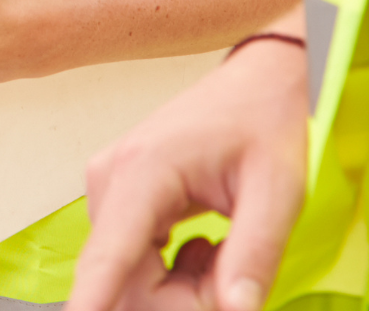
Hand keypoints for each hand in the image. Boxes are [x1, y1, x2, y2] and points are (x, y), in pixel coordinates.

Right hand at [66, 35, 307, 310]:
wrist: (253, 81)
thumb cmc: (263, 122)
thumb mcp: (278, 190)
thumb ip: (256, 254)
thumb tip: (236, 310)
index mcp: (145, 173)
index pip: (109, 256)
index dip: (89, 300)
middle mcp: (110, 182)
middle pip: (125, 281)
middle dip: (184, 302)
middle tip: (234, 281)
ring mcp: (108, 190)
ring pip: (129, 278)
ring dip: (181, 290)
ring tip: (222, 251)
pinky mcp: (116, 200)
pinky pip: (132, 263)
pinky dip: (173, 275)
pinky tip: (204, 244)